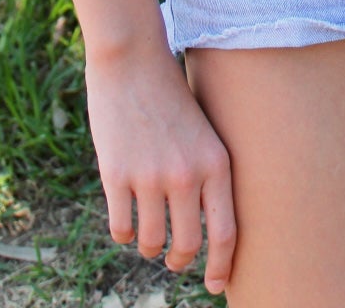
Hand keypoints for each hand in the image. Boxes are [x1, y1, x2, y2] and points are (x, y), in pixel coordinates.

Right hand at [85, 39, 235, 292]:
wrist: (133, 59)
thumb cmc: (170, 96)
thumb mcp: (203, 133)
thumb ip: (206, 176)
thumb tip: (203, 230)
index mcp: (216, 162)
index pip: (227, 232)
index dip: (222, 267)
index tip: (217, 287)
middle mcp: (186, 174)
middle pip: (186, 245)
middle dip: (179, 260)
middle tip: (175, 260)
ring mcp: (150, 176)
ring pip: (150, 242)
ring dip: (148, 246)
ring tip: (148, 236)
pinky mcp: (116, 175)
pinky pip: (120, 229)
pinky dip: (122, 231)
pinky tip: (125, 217)